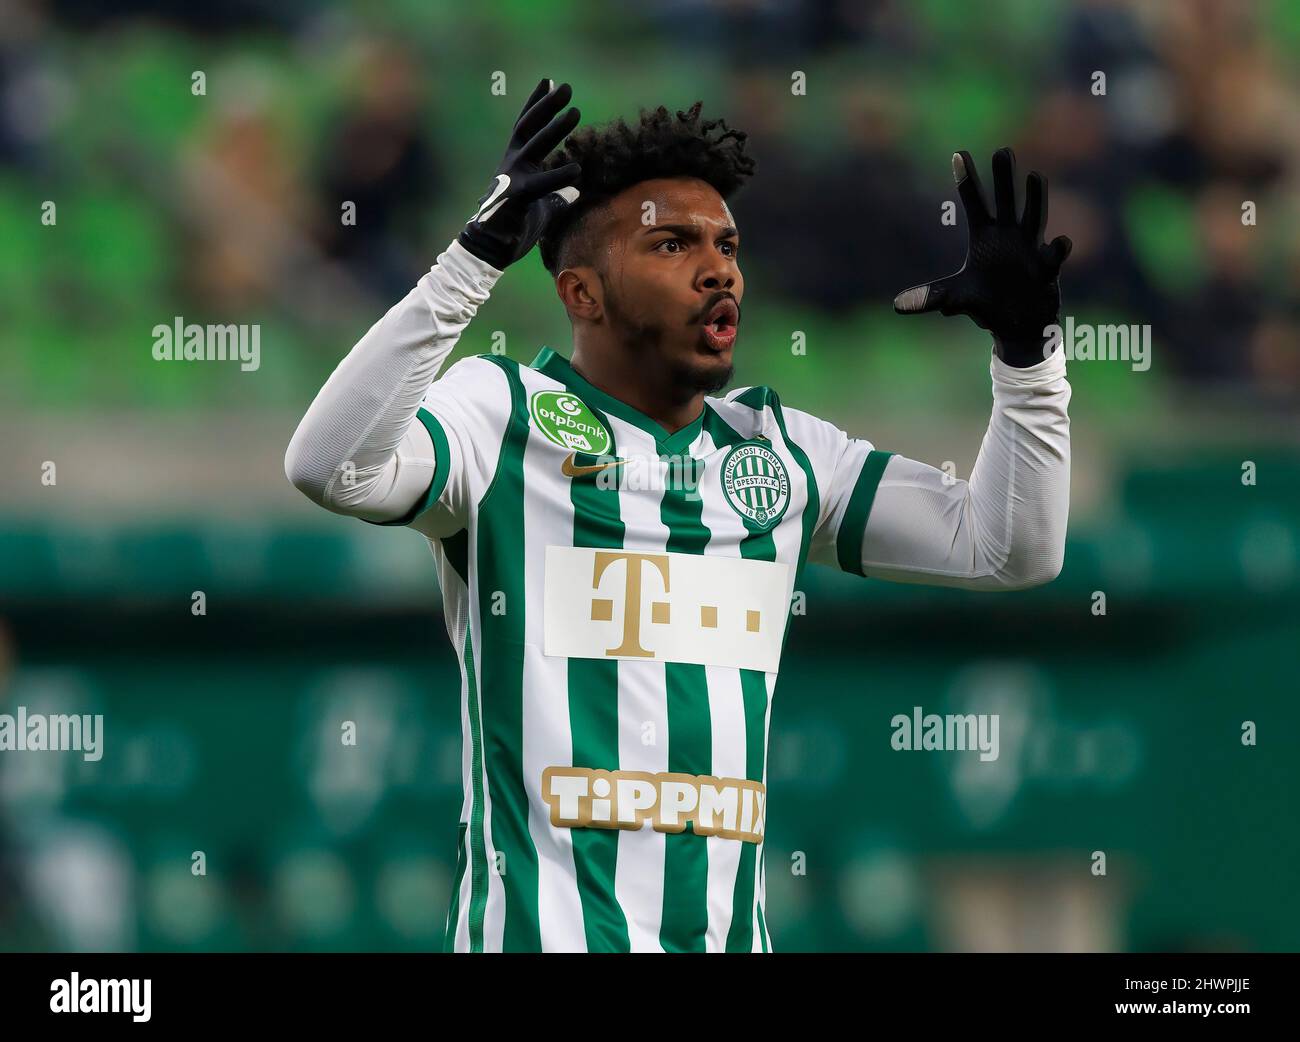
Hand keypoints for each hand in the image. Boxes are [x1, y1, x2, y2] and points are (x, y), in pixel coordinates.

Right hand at [457, 78, 581, 270]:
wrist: (490, 250)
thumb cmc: (513, 227)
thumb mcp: (541, 207)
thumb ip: (556, 195)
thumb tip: (574, 192)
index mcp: (517, 163)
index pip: (527, 127)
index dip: (537, 104)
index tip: (549, 81)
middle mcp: (512, 164)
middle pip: (530, 127)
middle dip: (547, 106)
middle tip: (565, 87)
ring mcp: (513, 178)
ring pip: (534, 146)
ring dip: (555, 128)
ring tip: (575, 112)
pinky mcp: (517, 198)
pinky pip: (541, 184)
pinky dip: (559, 177)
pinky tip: (577, 170)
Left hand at [894, 148, 1072, 366]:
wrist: (1017, 324)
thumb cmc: (987, 302)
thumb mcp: (955, 298)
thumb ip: (931, 297)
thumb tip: (897, 305)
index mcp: (985, 237)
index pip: (974, 203)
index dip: (966, 180)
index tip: (958, 153)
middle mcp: (1008, 235)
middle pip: (1006, 201)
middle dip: (1004, 178)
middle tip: (1003, 151)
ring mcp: (1030, 248)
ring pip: (1034, 217)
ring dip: (1034, 198)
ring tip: (1034, 177)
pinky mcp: (1047, 267)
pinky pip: (1054, 254)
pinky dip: (1058, 249)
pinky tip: (1060, 242)